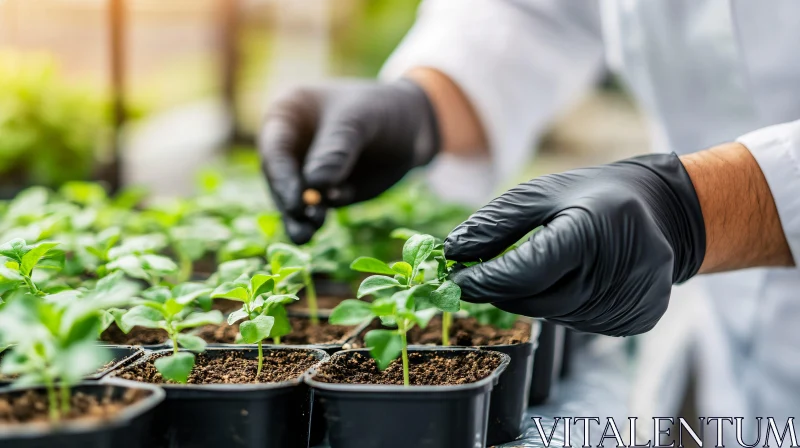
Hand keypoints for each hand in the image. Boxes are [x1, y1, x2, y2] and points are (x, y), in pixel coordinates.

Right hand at [258, 79, 439, 243]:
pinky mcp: (323, 192)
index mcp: (288, 115)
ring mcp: (304, 170)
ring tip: (306, 235)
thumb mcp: (361, 121)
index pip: (275, 148)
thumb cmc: (382, 109)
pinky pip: (314, 209)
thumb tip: (315, 185)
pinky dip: (314, 220)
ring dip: (299, 218)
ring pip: (293, 199)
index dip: (282, 177)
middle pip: (280, 178)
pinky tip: (320, 225)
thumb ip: (337, 150)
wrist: (414, 126)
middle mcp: (289, 144)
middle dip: (290, 202)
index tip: (296, 202)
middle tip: (303, 223)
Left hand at [444, 153, 705, 335]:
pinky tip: (566, 282)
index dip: (486, 279)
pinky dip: (558, 307)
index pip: (527, 270)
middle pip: (536, 301)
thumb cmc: (592, 197)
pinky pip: (577, 323)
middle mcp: (618, 272)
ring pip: (554, 317)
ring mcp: (631, 301)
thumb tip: (452, 252)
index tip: (454, 280)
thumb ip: (495, 223)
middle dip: (499, 292)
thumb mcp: (540, 194)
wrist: (661, 212)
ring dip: (529, 299)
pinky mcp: (636, 320)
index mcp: (593, 231)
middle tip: (476, 279)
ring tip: (531, 271)